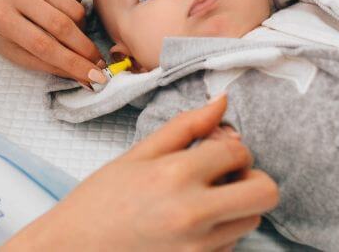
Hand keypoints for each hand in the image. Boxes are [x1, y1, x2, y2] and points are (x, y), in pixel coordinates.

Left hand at [0, 0, 104, 84]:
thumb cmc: (3, 29)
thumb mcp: (17, 54)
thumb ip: (51, 65)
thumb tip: (86, 76)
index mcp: (0, 17)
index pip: (44, 45)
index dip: (73, 63)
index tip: (94, 76)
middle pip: (62, 25)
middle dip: (84, 48)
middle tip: (96, 61)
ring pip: (74, 8)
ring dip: (80, 27)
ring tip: (67, 31)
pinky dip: (77, 4)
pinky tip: (62, 7)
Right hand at [5, 95, 278, 250]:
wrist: (73, 248)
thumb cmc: (100, 201)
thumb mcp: (138, 154)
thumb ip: (186, 127)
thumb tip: (222, 101)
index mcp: (176, 175)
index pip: (239, 152)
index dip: (232, 146)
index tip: (214, 151)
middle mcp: (193, 213)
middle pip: (265, 193)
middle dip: (252, 179)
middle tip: (225, 177)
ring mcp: (198, 247)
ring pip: (251, 221)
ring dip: (236, 207)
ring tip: (200, 201)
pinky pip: (230, 245)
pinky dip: (220, 232)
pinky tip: (190, 225)